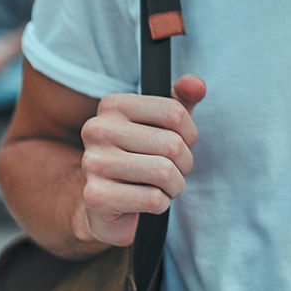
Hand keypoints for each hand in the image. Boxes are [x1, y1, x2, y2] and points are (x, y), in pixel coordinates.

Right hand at [74, 74, 204, 247]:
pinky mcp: (96, 196)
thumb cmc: (140, 158)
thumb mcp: (162, 125)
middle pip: (172, 144)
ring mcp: (93, 163)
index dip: (189, 134)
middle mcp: (97, 130)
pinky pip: (153, 199)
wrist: (105, 205)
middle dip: (184, 164)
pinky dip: (161, 204)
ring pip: (164, 172)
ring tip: (163, 186)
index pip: (174, 112)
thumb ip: (181, 100)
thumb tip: (197, 85)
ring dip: (175, 185)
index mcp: (112, 105)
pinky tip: (148, 201)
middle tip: (174, 170)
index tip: (181, 144)